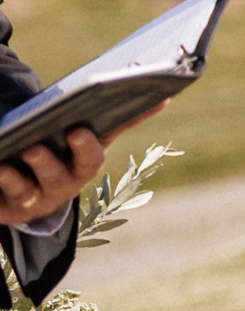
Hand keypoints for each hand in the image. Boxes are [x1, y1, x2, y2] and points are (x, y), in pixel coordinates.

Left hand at [0, 118, 121, 227]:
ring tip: (2, 165)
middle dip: (45, 163)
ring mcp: (31, 201)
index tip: (77, 131)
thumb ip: (117, 121)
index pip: (90, 159)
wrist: (29, 192)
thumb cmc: (61, 152)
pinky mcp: (4, 211)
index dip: (85, 147)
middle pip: (56, 177)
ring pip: (24, 190)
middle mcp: (60, 188)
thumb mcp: (84, 138)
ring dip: (14, 179)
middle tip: (32, 147)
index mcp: (83, 167)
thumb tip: (164, 99)